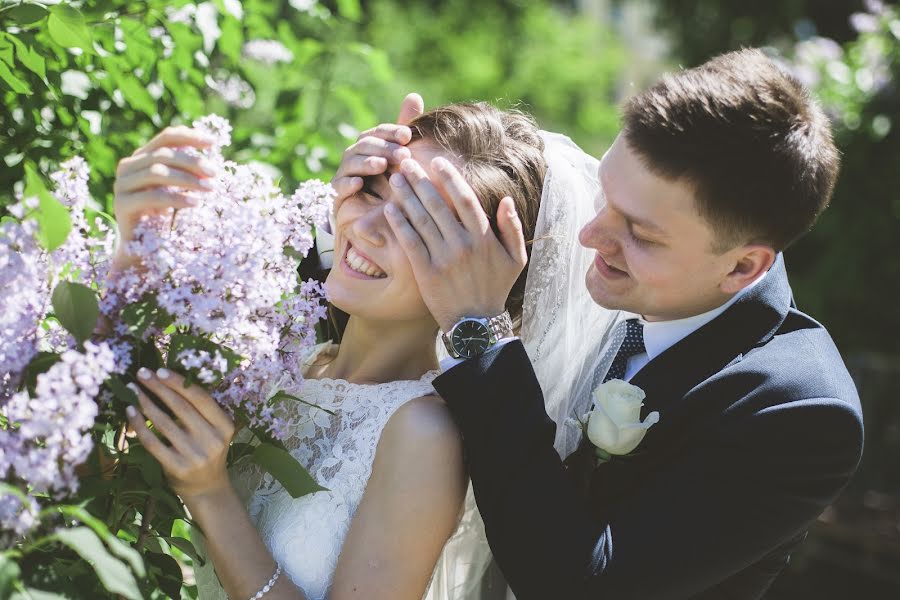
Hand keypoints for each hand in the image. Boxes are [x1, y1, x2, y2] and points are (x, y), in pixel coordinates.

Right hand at [112, 126, 216, 270]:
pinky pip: (153, 196)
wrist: (141, 246)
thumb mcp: (175, 188)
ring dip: (187, 179)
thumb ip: (185, 170)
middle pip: (163, 154)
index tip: (213, 143)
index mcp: (141, 157)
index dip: (189, 137)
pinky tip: (195, 203)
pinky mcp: (122, 204)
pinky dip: (177, 198)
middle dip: (192, 162)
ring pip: (157, 172)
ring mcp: (122, 185)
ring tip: (209, 188)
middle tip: (214, 173)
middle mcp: (128, 166)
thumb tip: (209, 158)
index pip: (165, 138)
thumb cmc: (163, 214)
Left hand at [126, 367, 235, 501]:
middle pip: (181, 407)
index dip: (179, 383)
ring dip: (146, 403)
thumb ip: (199, 412)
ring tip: (133, 390)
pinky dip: (140, 425)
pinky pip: (153, 442)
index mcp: (225, 426)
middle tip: (142, 374)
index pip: (201, 398)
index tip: (160, 370)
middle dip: (159, 387)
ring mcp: (195, 455)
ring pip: (164, 423)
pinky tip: (131, 412)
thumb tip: (168, 382)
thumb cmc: (207, 451)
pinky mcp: (177, 467)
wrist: (208, 488)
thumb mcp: (214, 431)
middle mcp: (212, 440)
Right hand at [330, 93, 424, 217]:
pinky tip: (360, 183)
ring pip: (351, 163)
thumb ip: (405, 131)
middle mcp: (354, 158)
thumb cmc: (392, 185)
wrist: (377, 221)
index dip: (391, 132)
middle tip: (403, 154)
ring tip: (382, 165)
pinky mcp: (337, 196)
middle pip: (364, 145)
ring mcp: (344, 176)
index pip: (377, 132)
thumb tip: (414, 95)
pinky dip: (347, 184)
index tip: (408, 135)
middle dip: (383, 147)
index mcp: (369, 147)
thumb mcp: (403, 160)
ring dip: (366, 162)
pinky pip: (338, 187)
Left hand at [383, 156, 526, 331]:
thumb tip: (506, 200)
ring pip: (421, 220)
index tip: (437, 162)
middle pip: (438, 204)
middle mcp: (463, 245)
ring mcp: (443, 258)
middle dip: (420, 180)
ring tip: (394, 179)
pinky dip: (399, 224)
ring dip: (406, 196)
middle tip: (406, 163)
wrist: (476, 326)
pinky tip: (389, 209)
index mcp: (485, 238)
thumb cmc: (495, 288)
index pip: (465, 198)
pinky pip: (410, 242)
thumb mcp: (515, 259)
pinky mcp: (426, 272)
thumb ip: (513, 228)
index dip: (450, 177)